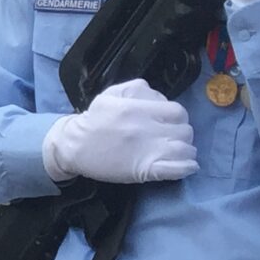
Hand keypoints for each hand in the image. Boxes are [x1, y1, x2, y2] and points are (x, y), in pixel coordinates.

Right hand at [43, 78, 198, 185]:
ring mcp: (148, 150)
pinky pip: (178, 169)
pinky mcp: (146, 170)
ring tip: (177, 152)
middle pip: (184, 130)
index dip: (177, 118)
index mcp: (137, 109)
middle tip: (171, 137)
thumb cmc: (92, 121)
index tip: (169, 123)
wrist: (73, 147)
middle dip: (181, 133)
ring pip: (185, 149)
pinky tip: (187, 166)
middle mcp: (145, 128)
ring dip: (186, 150)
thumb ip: (137, 89)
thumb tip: (159, 98)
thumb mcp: (110, 94)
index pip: (177, 111)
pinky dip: (186, 168)